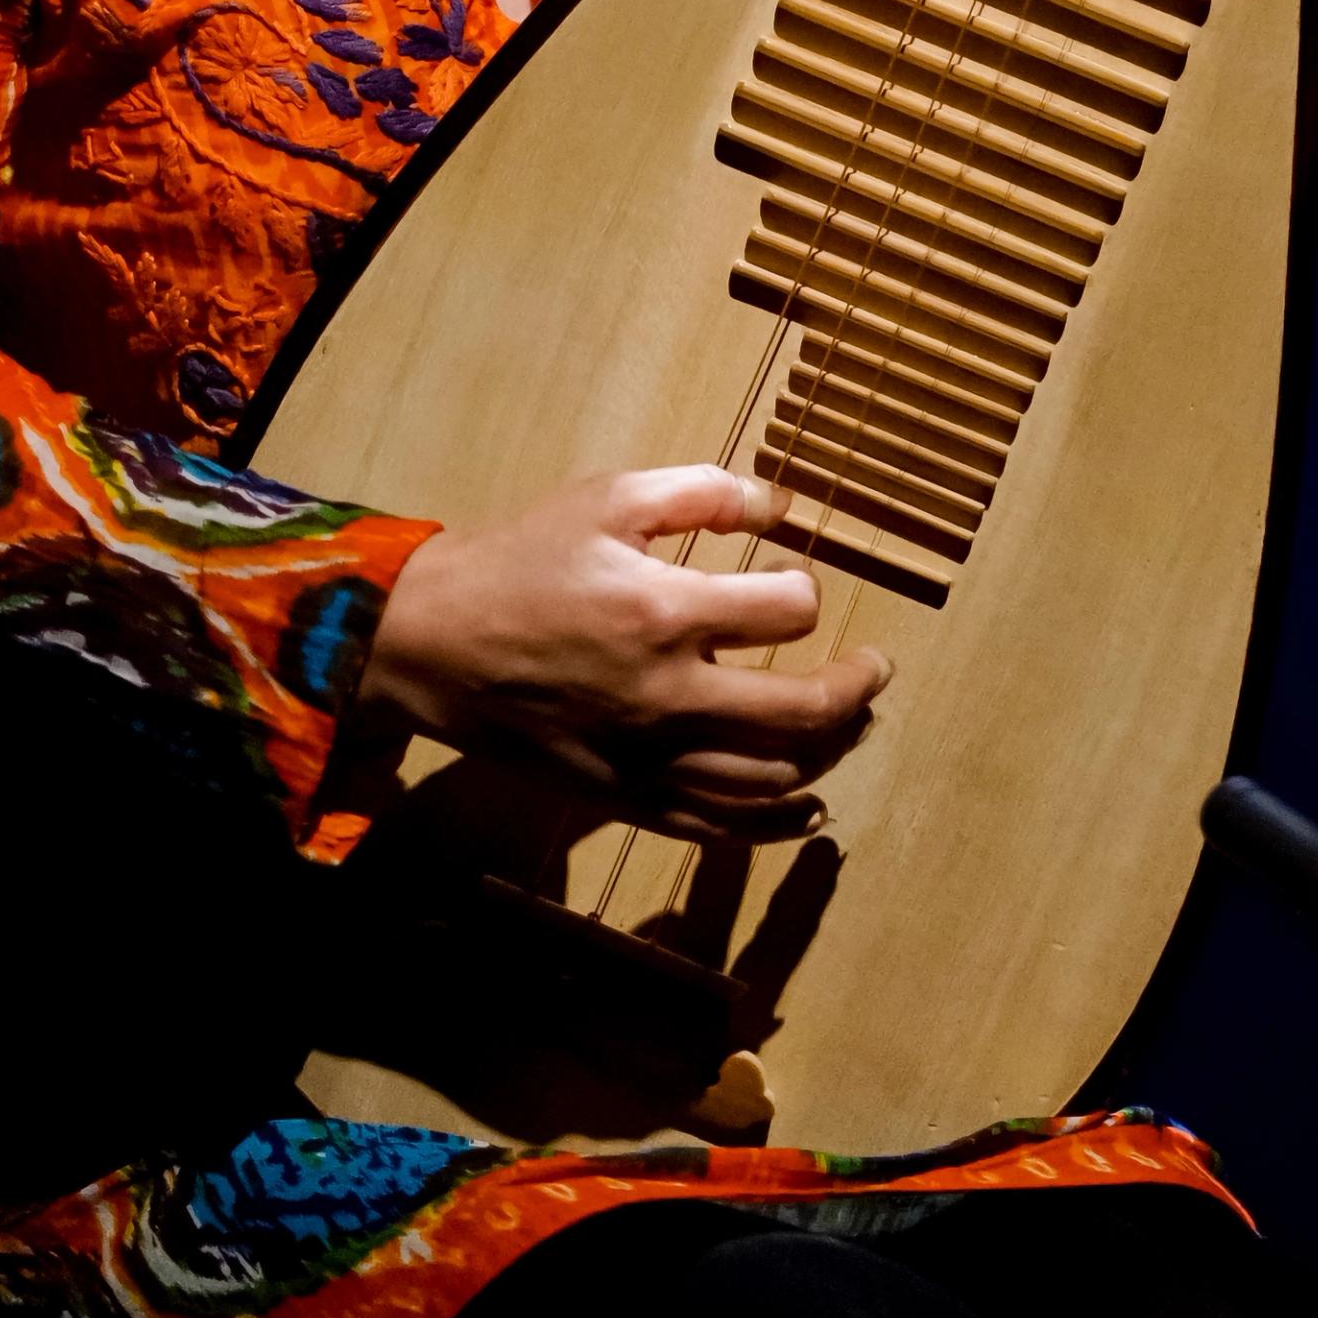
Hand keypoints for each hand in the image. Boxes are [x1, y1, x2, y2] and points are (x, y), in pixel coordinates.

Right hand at [362, 464, 887, 840]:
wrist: (439, 644)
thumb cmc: (525, 559)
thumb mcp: (609, 495)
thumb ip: (701, 491)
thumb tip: (781, 503)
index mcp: (666, 613)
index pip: (789, 613)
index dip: (808, 590)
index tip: (797, 579)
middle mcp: (669, 698)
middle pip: (802, 713)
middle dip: (857, 690)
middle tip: (878, 670)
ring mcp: (649, 759)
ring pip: (771, 779)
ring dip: (829, 753)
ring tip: (852, 724)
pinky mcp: (627, 798)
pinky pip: (718, 826)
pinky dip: (774, 821)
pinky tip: (807, 804)